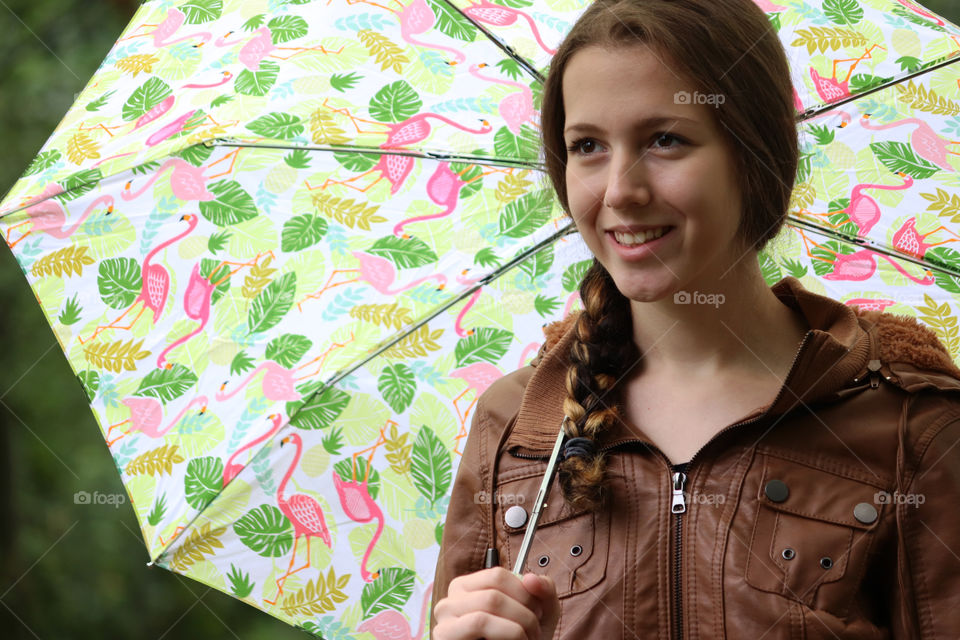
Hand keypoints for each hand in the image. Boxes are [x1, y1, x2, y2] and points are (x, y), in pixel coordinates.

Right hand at [433, 567, 560, 639]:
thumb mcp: (539, 612)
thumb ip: (543, 590)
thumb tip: (531, 578)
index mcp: (466, 588)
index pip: (497, 575)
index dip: (524, 592)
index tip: (538, 611)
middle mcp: (450, 601)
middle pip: (494, 594)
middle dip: (524, 613)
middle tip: (535, 630)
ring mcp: (445, 621)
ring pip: (487, 607)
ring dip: (518, 625)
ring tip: (528, 638)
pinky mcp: (445, 638)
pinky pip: (479, 623)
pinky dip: (507, 632)